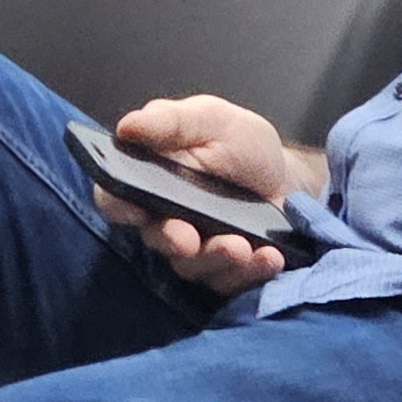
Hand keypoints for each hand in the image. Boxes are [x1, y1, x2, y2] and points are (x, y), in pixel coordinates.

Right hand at [94, 92, 311, 298]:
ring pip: (192, 267)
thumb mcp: (210, 119)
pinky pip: (231, 281)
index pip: (114, 197)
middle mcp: (164, 220)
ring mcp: (195, 251)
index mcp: (149, 180)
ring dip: (216, 258)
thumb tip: (128, 127)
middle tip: (188, 240)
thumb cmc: (240, 143)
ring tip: (241, 246)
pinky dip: (251, 271)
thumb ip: (170, 121)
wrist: (286, 175)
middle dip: (171, 240)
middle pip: (154, 239)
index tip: (134, 209)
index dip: (117, 205)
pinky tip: (269, 257)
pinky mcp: (226, 272)